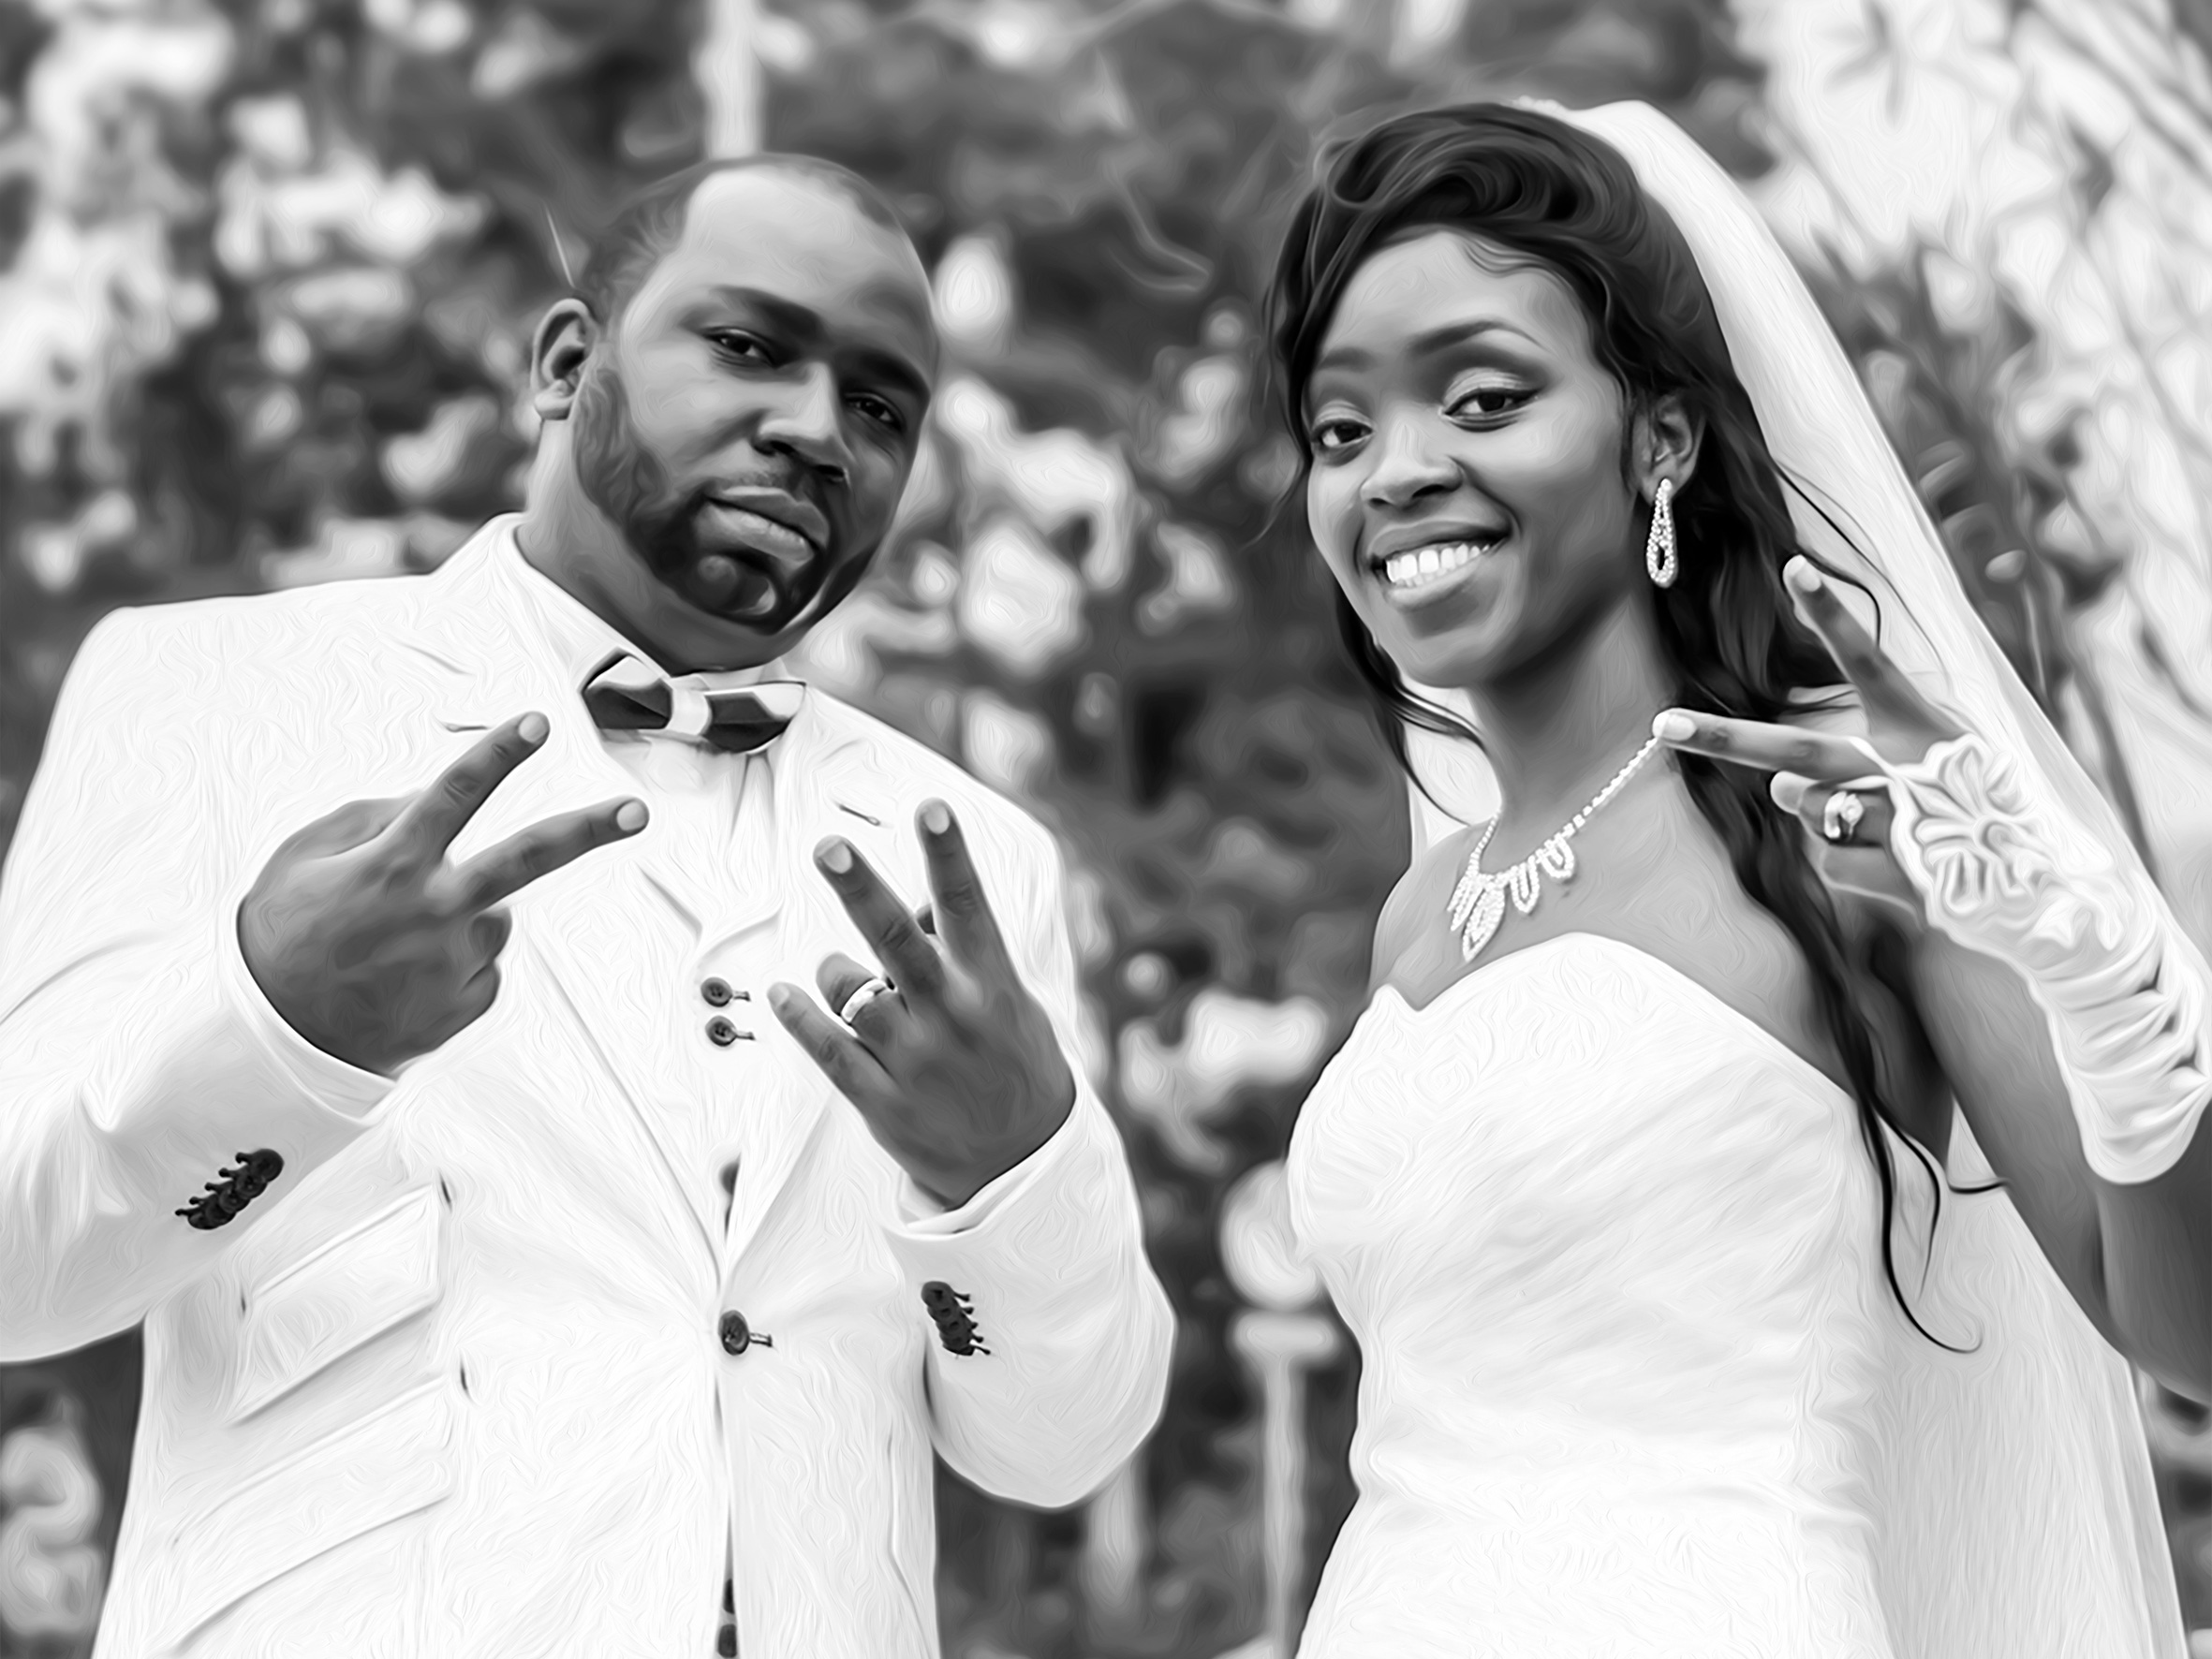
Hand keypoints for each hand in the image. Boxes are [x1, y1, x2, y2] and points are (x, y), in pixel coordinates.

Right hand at [238, 713, 646, 1074]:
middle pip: (527, 860)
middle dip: (588, 830)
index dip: (498, 755)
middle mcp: (433, 912)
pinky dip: (453, 962)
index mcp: (392, 865)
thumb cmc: (283, 937)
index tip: (539, 724)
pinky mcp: (467, 1004)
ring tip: (392, 946)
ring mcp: (455, 962)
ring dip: (458, 918)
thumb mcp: (302, 861)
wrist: (276, 1043)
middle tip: (639, 810)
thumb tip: (428, 798)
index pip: (453, 796)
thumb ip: (370, 819)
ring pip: (489, 916)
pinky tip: (403, 979)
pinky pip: (480, 964)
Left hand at [770, 800, 1076, 1209]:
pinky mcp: (882, 1101)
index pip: (968, 906)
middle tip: (828, 847)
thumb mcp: (1011, 1002)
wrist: (1022, 1164)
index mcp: (992, 984)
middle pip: (897, 940)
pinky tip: (786, 994)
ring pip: (850, 990)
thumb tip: (915, 902)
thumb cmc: (1013, 1064)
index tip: (931, 809)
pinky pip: (827, 1049)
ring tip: (849, 981)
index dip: (949, 854)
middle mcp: (952, 1015)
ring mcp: (915, 1060)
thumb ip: (962, 955)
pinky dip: (800, 1016)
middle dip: (861, 890)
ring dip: (835, 972)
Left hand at [1653, 556, 1966, 923]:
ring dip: (1823, 814)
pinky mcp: (1892, 869)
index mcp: (1921, 723)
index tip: (1794, 567)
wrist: (2032, 886)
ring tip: (1886, 825)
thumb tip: (1781, 789)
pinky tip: (1899, 866)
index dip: (1831, 615)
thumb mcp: (1926, 763)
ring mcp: (1896, 818)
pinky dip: (1851, 864)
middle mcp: (1905, 764)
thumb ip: (1843, 766)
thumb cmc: (1970, 810)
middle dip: (1725, 738)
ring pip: (1805, 808)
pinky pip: (1828, 859)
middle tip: (1665, 725)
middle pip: (1793, 751)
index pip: (1868, 659)